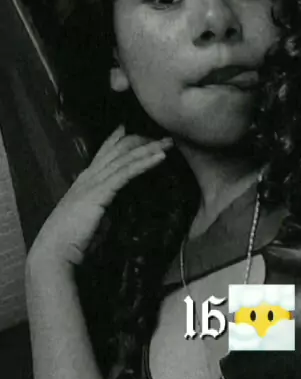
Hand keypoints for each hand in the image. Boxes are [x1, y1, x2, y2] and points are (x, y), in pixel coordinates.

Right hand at [27, 126, 172, 269]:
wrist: (55, 250)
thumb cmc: (72, 240)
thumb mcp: (90, 217)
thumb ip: (102, 207)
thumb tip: (116, 207)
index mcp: (84, 181)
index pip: (102, 154)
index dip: (115, 140)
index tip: (128, 128)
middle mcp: (89, 176)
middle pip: (118, 151)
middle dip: (141, 141)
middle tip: (163, 137)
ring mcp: (94, 182)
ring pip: (125, 159)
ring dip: (149, 149)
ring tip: (168, 143)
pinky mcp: (100, 192)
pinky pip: (127, 173)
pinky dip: (144, 163)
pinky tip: (160, 157)